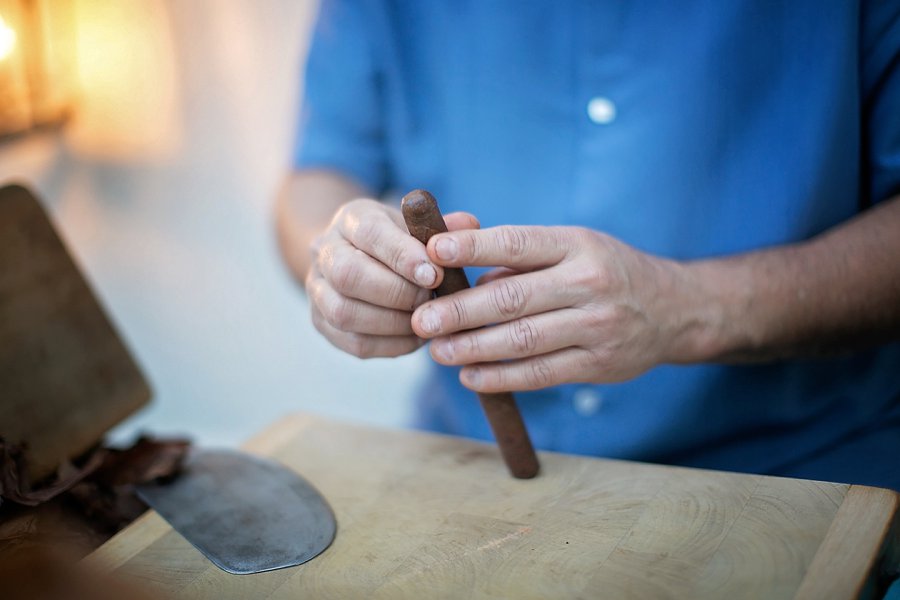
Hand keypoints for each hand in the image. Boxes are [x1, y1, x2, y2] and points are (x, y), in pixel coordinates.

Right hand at [307, 198, 478, 357]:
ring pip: (345, 313)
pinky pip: (354, 343)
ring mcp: (318, 290)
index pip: (369, 233)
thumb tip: (469, 225)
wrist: (360, 258)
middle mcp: (325, 251)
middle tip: (430, 299)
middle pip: (348, 275)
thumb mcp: (418, 225)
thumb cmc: (399, 241)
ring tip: (426, 320)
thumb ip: (443, 226)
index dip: (402, 255)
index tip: (434, 273)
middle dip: (397, 292)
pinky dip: (391, 344)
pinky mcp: (323, 323)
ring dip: (393, 322)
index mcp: (351, 219)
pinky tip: (416, 337)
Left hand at [411, 225, 699, 390]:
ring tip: (437, 352)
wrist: (673, 309)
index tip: (432, 251)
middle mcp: (588, 283)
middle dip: (461, 311)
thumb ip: (516, 254)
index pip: (516, 243)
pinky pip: (540, 375)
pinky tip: (471, 376)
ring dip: (473, 349)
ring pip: (523, 341)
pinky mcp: (598, 365)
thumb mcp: (571, 245)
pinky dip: (501, 377)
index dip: (472, 247)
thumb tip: (453, 259)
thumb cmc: (604, 270)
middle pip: (513, 299)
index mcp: (576, 245)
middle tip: (422, 320)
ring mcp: (597, 327)